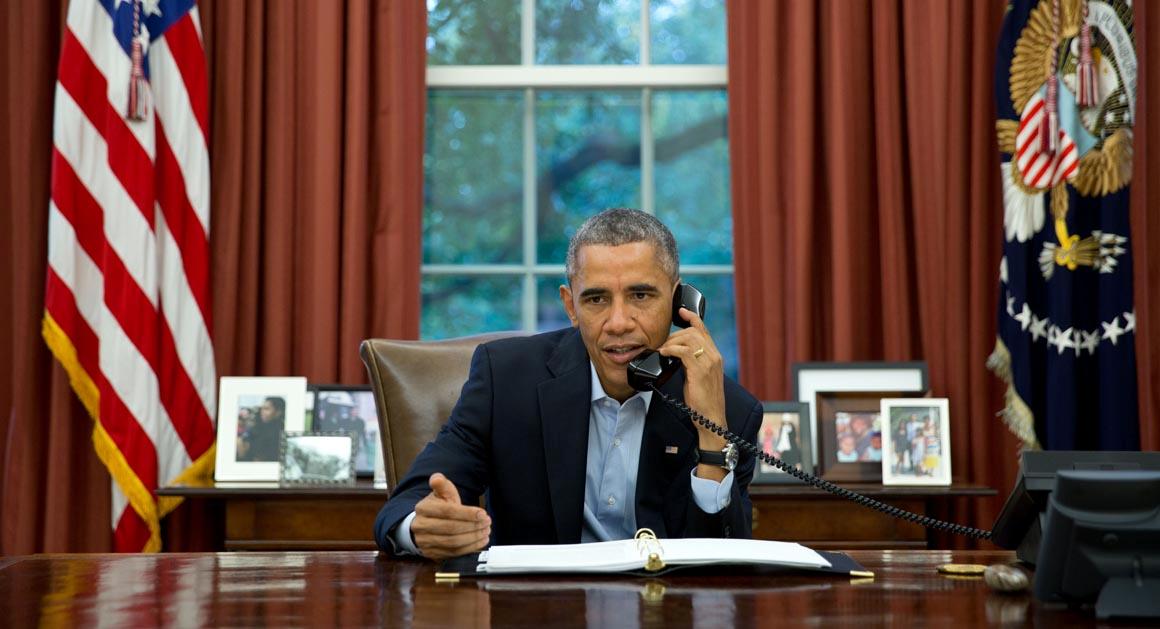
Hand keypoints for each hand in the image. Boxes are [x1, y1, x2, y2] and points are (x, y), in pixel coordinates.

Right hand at [411, 473, 491, 559]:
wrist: (424, 524)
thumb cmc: (437, 507)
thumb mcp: (440, 493)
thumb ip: (442, 485)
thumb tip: (437, 478)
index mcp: (423, 508)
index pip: (447, 512)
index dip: (467, 513)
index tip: (482, 514)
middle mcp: (421, 526)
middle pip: (451, 528)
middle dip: (473, 526)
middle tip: (487, 522)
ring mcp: (425, 542)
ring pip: (453, 542)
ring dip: (473, 538)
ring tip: (486, 531)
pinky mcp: (432, 553)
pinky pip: (453, 553)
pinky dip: (469, 548)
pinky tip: (480, 541)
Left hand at [658, 307, 727, 456]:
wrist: (711, 419)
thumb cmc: (703, 400)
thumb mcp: (698, 376)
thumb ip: (691, 362)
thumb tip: (675, 354)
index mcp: (714, 356)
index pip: (704, 330)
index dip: (692, 318)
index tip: (681, 311)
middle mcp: (714, 356)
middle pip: (694, 331)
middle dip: (675, 334)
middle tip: (664, 344)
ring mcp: (709, 363)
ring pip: (689, 338)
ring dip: (672, 341)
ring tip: (663, 350)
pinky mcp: (700, 371)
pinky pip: (684, 351)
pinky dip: (671, 349)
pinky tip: (665, 354)